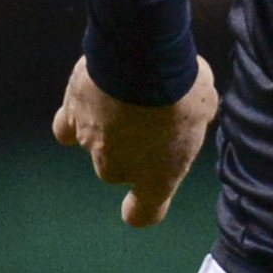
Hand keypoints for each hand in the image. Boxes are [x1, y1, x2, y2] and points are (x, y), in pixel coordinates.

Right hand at [53, 54, 218, 228]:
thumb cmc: (182, 87)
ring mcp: (90, 144)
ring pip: (97, 143)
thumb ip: (194, 122)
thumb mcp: (204, 107)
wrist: (143, 58)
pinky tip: (87, 100)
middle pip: (121, 167)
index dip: (139, 209)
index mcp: (156, 178)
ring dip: (109, 124)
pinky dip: (76, 117)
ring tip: (127, 89)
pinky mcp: (70, 116)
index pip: (143, 213)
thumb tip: (192, 114)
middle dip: (132, 147)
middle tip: (150, 112)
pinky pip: (67, 126)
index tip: (135, 206)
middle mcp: (117, 169)